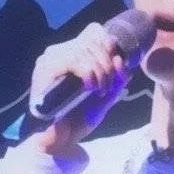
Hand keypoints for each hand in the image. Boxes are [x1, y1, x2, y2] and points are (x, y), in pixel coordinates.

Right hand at [27, 23, 132, 158]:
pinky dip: (89, 73)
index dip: (109, 43)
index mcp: (71, 56)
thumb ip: (115, 84)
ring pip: (86, 49)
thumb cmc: (77, 121)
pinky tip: (91, 88)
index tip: (118, 64)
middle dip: (109, 63)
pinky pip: (75, 60)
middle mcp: (58, 53)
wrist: (59, 142)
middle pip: (92, 40)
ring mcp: (50, 60)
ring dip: (101, 71)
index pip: (93, 32)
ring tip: (101, 90)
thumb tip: (128, 69)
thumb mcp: (103, 100)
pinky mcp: (46, 69)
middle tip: (110, 85)